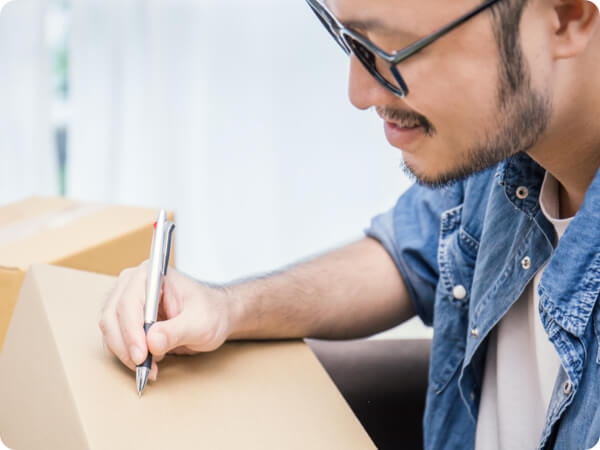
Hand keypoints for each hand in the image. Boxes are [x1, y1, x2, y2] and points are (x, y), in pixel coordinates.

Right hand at [99, 261, 236, 379]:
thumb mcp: (200, 323)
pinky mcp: (127, 319)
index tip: (141, 354)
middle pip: (113, 315)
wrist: (215, 318)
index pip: (130, 301)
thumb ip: (177, 331)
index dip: (132, 330)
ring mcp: (128, 301)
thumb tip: (152, 342)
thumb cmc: (211, 312)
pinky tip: (148, 364)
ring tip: (150, 367)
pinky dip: (128, 355)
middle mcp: (134, 284)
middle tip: (143, 366)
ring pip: (111, 329)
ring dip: (126, 352)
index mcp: (152, 274)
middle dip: (126, 344)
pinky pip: (117, 339)